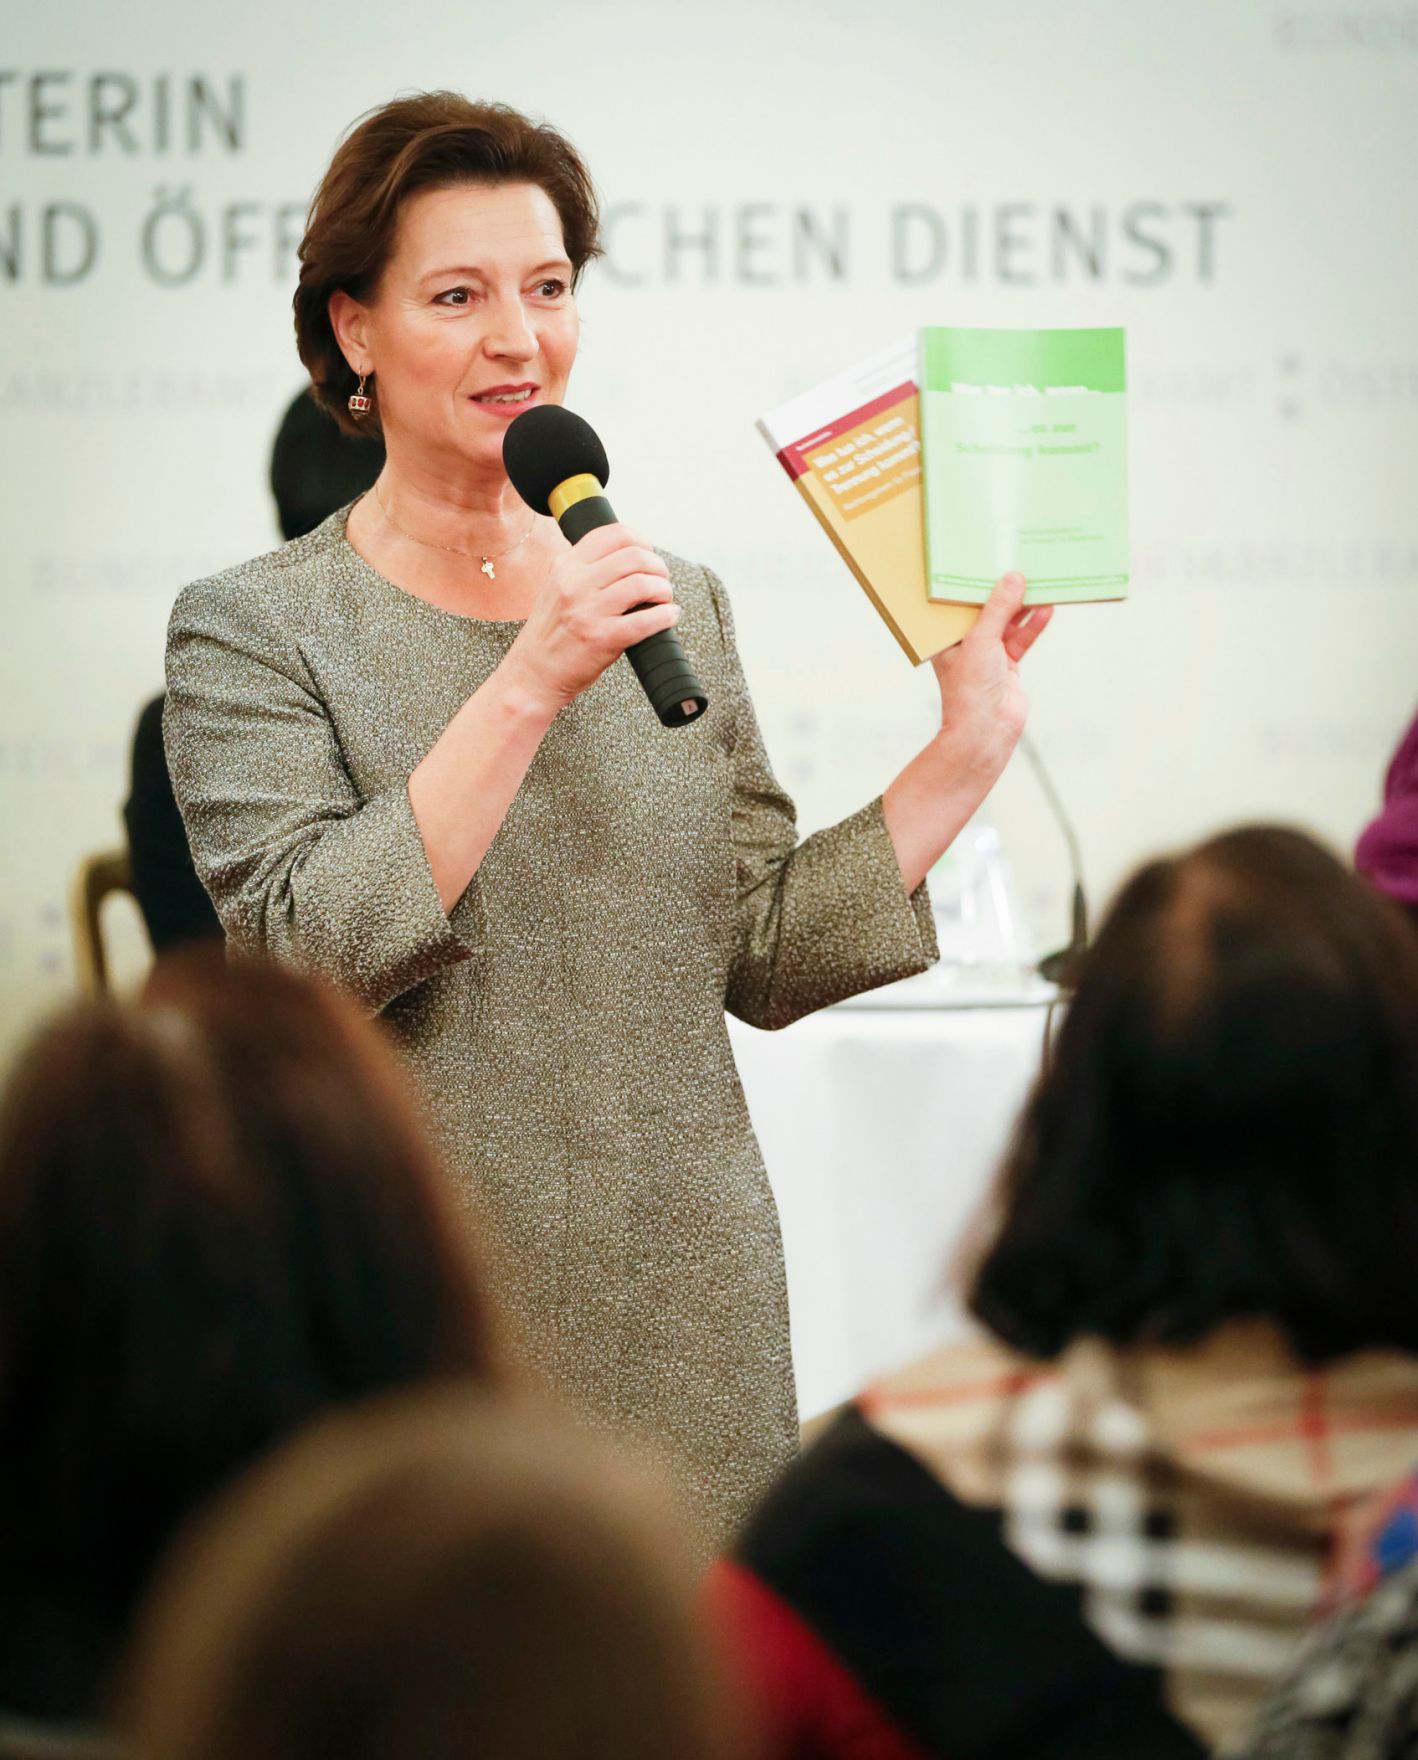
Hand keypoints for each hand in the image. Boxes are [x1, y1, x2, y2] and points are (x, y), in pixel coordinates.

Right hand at [500, 523, 678, 717]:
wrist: (533, 674)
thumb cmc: (551, 635)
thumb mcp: (557, 588)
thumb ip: (584, 570)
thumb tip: (628, 556)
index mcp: (565, 565)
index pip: (613, 533)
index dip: (642, 540)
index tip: (650, 553)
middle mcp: (574, 582)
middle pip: (634, 556)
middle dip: (658, 567)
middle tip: (661, 580)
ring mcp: (587, 610)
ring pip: (642, 584)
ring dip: (663, 590)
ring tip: (664, 599)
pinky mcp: (601, 638)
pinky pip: (645, 620)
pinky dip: (664, 617)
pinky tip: (668, 617)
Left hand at [930, 572, 1051, 784]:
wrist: (985, 732)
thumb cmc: (970, 689)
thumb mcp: (982, 641)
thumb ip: (998, 609)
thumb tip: (1013, 578)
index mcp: (946, 637)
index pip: (959, 602)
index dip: (974, 582)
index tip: (989, 557)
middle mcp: (965, 643)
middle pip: (987, 609)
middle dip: (1003, 590)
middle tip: (1020, 562)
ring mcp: (988, 654)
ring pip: (1008, 623)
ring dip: (1023, 606)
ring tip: (1039, 580)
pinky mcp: (1008, 665)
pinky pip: (1022, 639)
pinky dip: (1033, 625)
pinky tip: (1047, 608)